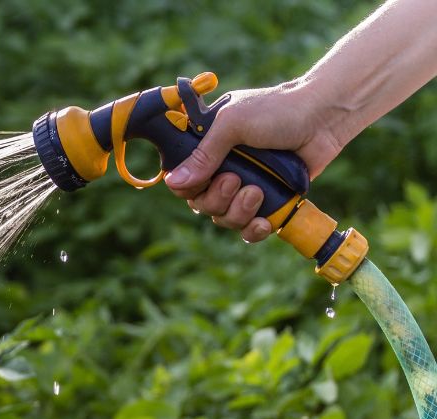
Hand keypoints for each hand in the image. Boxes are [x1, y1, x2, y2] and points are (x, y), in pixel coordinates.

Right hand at [164, 81, 344, 242]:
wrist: (324, 117)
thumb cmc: (278, 110)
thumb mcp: (233, 124)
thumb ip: (204, 154)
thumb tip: (173, 182)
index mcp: (207, 148)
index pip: (182, 180)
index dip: (187, 188)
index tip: (201, 183)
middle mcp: (222, 169)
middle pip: (200, 204)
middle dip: (216, 199)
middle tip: (236, 180)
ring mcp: (244, 186)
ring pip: (223, 218)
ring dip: (237, 212)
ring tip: (257, 192)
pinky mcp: (267, 201)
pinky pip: (248, 229)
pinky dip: (253, 230)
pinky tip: (263, 222)